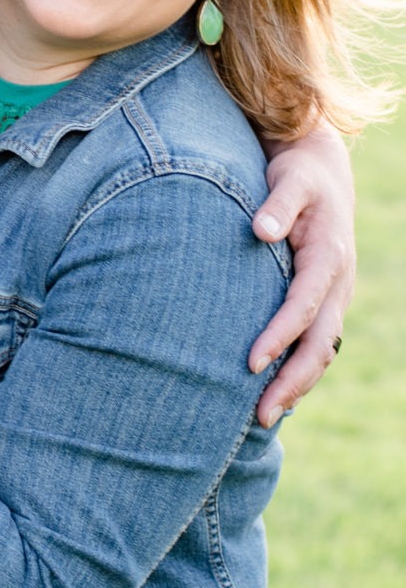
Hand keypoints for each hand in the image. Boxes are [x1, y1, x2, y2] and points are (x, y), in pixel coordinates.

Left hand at [250, 123, 355, 426]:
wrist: (322, 170)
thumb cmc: (299, 174)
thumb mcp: (290, 178)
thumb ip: (278, 202)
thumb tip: (261, 230)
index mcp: (329, 257)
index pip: (303, 306)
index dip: (278, 337)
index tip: (249, 364)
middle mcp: (337, 283)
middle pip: (319, 344)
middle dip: (292, 381)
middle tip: (259, 416)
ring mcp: (335, 295)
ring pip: (321, 350)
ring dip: (296, 385)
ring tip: (262, 417)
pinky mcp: (325, 300)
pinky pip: (316, 343)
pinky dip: (299, 370)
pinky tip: (275, 393)